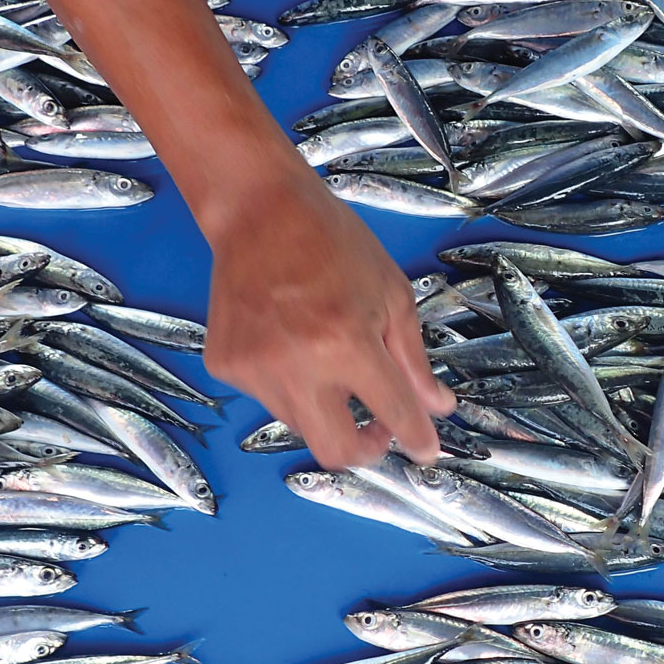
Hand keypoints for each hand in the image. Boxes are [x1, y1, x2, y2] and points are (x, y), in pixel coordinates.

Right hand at [202, 162, 454, 469]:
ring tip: (328, 360)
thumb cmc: (331, 243)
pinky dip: (288, 386)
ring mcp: (255, 368)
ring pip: (302, 426)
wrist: (259, 211)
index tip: (425, 450)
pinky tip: (290, 344)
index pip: (394, 413)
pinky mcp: (226, 365)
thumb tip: (437, 408)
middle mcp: (298, 364)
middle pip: (337, 451)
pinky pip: (268, 399)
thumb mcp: (392, 295)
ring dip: (326, 410)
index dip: (417, 438)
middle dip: (364, 449)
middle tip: (378, 430)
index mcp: (347, 342)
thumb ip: (414, 361)